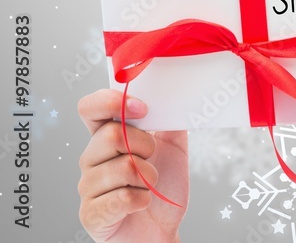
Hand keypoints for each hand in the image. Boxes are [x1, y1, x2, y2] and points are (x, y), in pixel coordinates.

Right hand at [77, 89, 189, 242]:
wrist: (161, 230)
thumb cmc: (163, 188)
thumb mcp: (174, 148)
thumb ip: (171, 121)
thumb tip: (175, 97)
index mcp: (106, 138)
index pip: (90, 108)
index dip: (111, 102)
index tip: (142, 108)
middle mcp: (91, 159)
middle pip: (111, 135)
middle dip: (146, 147)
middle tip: (152, 160)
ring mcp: (88, 187)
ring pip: (123, 167)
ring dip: (149, 178)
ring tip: (149, 185)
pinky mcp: (91, 214)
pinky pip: (124, 197)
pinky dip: (144, 199)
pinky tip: (142, 203)